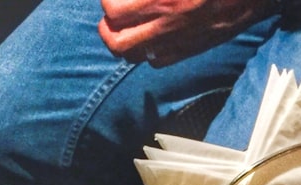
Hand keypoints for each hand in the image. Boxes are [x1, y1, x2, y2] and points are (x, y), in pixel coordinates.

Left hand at [98, 0, 278, 66]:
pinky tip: (153, 34)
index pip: (111, 9)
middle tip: (113, 11)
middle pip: (115, 41)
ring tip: (128, 25)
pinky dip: (148, 51)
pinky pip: (157, 61)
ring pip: (133, 56)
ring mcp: (179, 40)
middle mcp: (167, 23)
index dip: (108, 0)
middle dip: (108, 26)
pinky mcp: (192, 50)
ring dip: (124, 40)